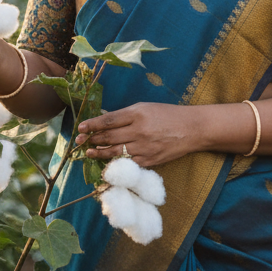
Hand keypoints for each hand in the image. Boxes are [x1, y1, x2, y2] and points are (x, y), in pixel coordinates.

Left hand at [74, 102, 200, 167]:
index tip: (81, 128)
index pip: (108, 120)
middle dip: (92, 140)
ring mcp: (144, 147)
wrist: (192, 129)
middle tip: (79, 142)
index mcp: (137, 113)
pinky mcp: (149, 160)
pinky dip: (115, 162)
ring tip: (89, 153)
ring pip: (115, 152)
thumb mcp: (145, 108)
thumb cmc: (167, 115)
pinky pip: (128, 163)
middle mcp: (139, 130)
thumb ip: (125, 115)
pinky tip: (107, 162)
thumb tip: (104, 120)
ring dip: (99, 152)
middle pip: (109, 137)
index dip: (92, 125)